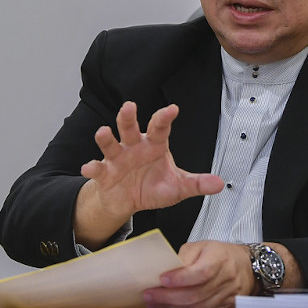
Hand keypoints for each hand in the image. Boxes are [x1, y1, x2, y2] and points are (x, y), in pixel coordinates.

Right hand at [74, 102, 223, 246]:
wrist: (128, 201)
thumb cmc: (152, 187)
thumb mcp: (177, 187)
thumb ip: (196, 184)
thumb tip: (219, 184)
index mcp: (154, 145)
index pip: (160, 127)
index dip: (165, 117)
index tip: (173, 109)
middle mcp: (134, 146)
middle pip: (130, 128)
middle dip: (128, 117)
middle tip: (129, 106)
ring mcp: (117, 158)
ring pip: (110, 144)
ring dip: (106, 138)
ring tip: (103, 132)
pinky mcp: (104, 173)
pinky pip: (97, 168)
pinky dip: (92, 167)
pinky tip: (88, 167)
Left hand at [143, 241, 255, 307]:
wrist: (246, 265)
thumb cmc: (221, 254)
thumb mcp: (202, 246)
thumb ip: (184, 257)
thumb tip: (165, 271)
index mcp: (219, 258)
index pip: (200, 272)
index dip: (180, 278)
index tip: (162, 279)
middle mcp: (226, 278)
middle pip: (196, 294)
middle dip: (169, 297)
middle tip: (150, 295)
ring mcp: (227, 295)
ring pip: (198, 307)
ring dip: (173, 307)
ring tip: (155, 304)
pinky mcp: (226, 307)